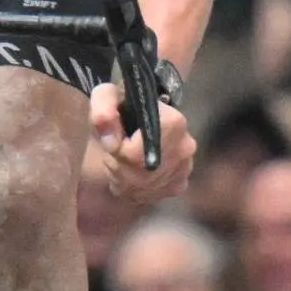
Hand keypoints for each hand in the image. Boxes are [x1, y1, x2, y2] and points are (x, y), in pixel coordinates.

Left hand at [88, 82, 194, 202]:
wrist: (134, 121)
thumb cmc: (121, 106)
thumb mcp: (105, 96)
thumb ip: (104, 108)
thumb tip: (110, 140)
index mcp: (173, 122)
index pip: (137, 152)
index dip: (120, 148)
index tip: (115, 138)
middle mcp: (186, 147)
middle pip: (142, 170)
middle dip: (122, 164)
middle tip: (117, 149)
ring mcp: (185, 169)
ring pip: (143, 185)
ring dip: (127, 176)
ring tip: (123, 159)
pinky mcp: (180, 185)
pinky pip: (149, 194)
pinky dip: (137, 187)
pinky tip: (133, 171)